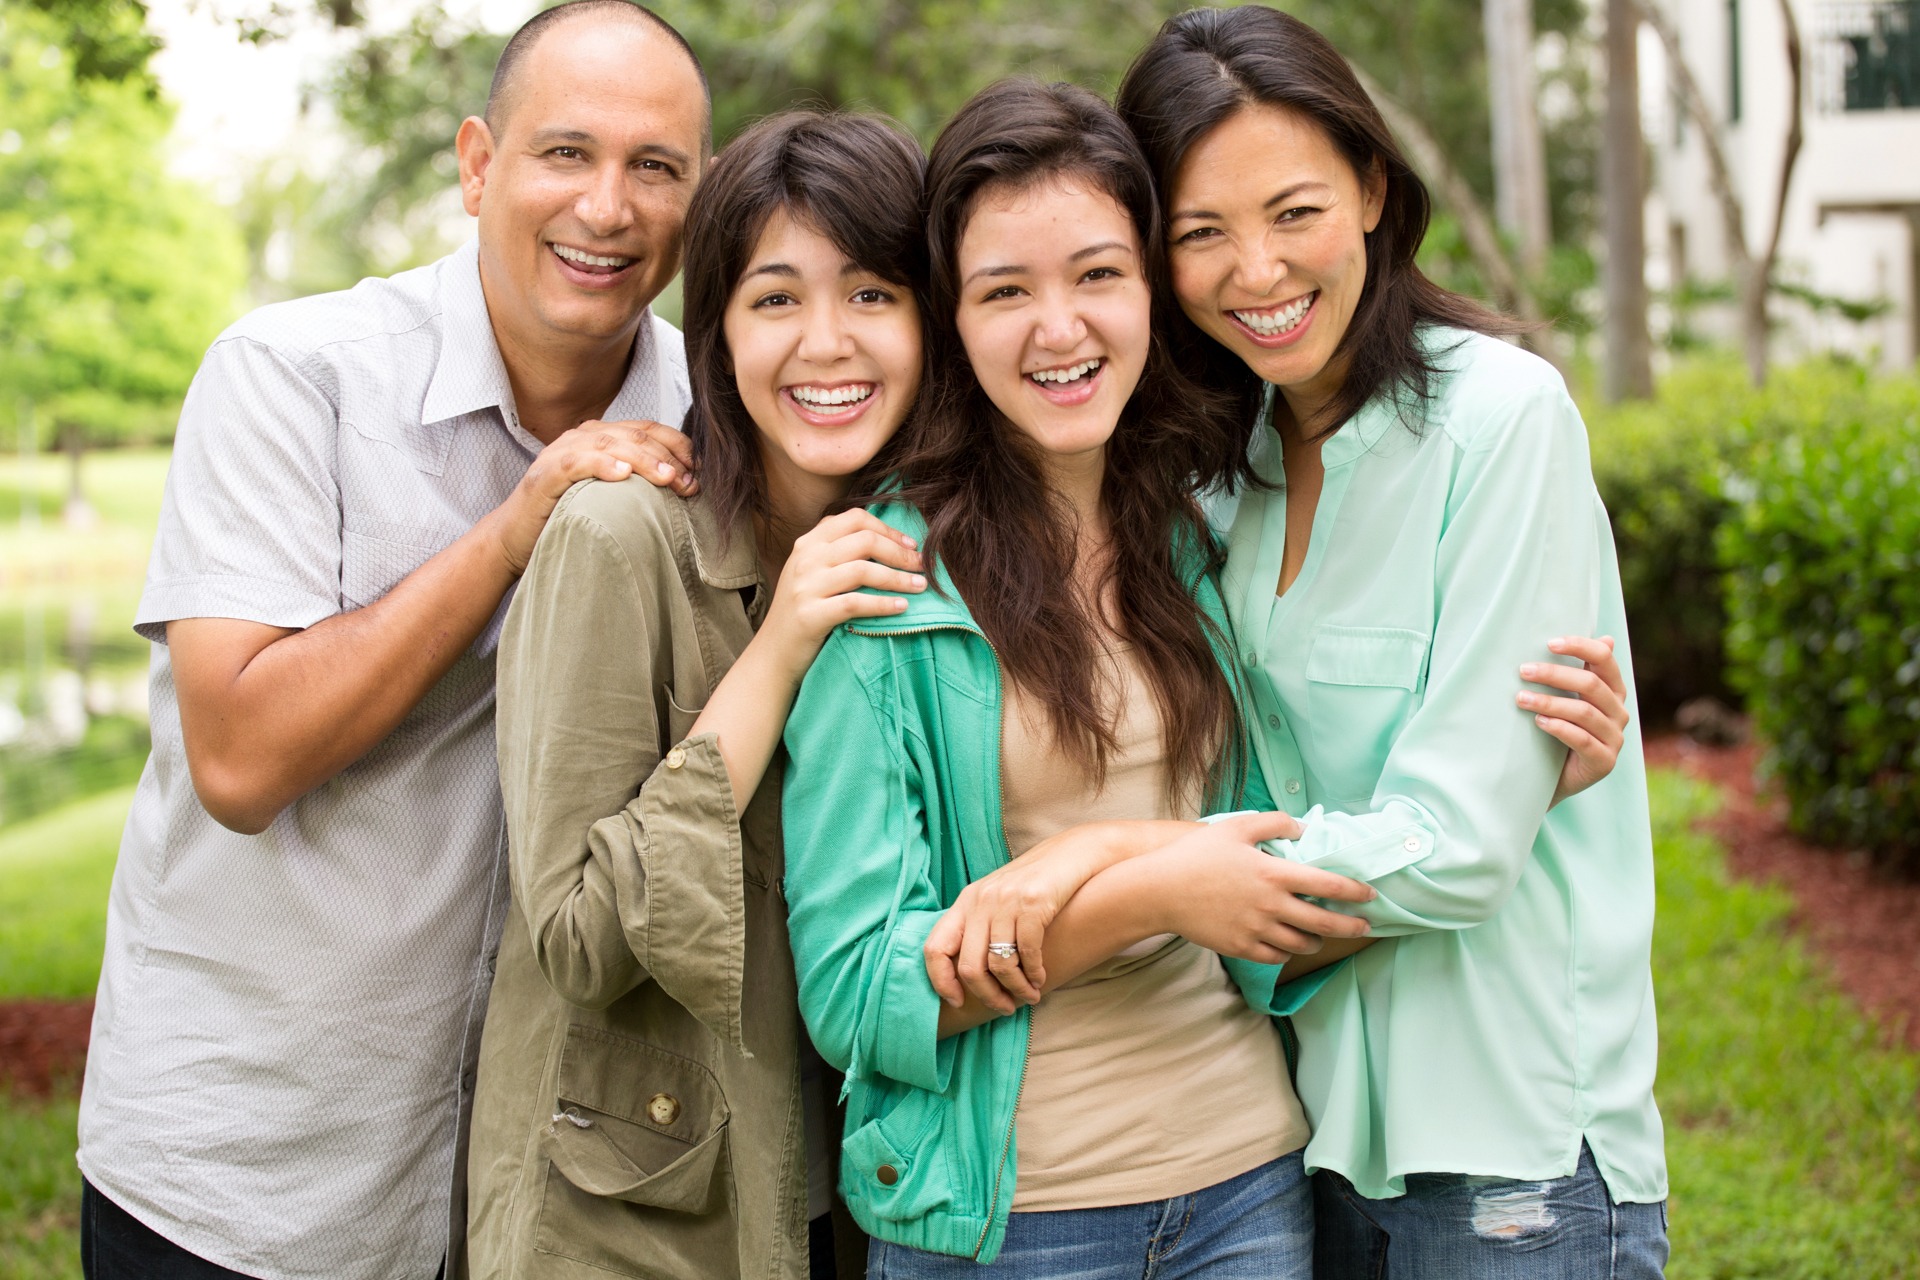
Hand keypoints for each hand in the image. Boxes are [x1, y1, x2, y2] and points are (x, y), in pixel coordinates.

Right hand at [488, 419, 697, 574]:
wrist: (517, 537)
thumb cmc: (569, 516)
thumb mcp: (611, 496)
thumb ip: (639, 483)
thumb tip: (685, 487)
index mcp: (602, 437)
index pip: (647, 429)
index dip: (677, 445)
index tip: (700, 470)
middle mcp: (583, 436)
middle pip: (635, 434)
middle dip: (668, 457)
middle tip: (691, 483)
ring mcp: (563, 452)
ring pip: (610, 443)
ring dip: (644, 459)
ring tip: (669, 478)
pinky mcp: (546, 474)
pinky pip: (577, 462)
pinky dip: (602, 465)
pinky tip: (623, 475)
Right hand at [756, 509, 926, 680]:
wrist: (773, 653)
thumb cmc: (803, 612)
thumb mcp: (812, 573)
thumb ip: (837, 552)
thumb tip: (887, 540)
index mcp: (808, 543)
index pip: (854, 518)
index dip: (888, 529)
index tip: (911, 544)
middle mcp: (805, 559)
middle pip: (864, 541)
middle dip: (900, 552)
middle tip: (923, 566)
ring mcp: (806, 586)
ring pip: (863, 570)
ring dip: (898, 578)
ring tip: (920, 586)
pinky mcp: (810, 615)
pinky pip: (855, 603)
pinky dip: (883, 603)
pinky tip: (902, 607)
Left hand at [924, 820, 1193, 1011]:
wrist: (1072, 854)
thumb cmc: (1034, 885)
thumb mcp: (998, 901)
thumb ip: (981, 929)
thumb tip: (969, 978)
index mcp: (965, 902)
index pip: (935, 948)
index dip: (940, 981)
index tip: (958, 1002)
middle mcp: (980, 900)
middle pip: (968, 966)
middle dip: (987, 996)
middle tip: (1005, 1008)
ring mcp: (1006, 900)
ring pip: (999, 964)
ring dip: (1016, 989)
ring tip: (1029, 996)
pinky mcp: (1034, 902)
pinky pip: (1027, 952)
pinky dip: (1034, 973)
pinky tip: (1041, 978)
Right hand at [1134, 812, 1373, 965]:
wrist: (1160, 890)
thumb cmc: (1197, 855)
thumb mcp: (1236, 827)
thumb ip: (1275, 823)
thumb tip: (1304, 828)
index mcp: (1273, 873)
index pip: (1328, 885)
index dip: (1355, 892)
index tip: (1370, 896)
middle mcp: (1270, 905)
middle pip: (1324, 923)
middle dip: (1350, 927)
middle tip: (1363, 927)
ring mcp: (1256, 930)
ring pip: (1301, 945)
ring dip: (1317, 941)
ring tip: (1320, 935)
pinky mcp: (1240, 947)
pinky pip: (1275, 957)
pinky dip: (1287, 952)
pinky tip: (1288, 944)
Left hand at [1521, 636, 1629, 805]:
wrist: (1552, 778)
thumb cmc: (1558, 730)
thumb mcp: (1566, 697)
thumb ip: (1580, 670)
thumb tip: (1607, 638)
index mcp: (1613, 690)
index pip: (1604, 659)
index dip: (1579, 646)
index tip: (1548, 642)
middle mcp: (1619, 712)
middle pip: (1590, 684)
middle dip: (1554, 674)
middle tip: (1523, 671)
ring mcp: (1615, 738)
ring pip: (1584, 712)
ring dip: (1549, 701)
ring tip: (1521, 698)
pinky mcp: (1604, 762)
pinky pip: (1583, 740)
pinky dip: (1559, 728)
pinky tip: (1538, 721)